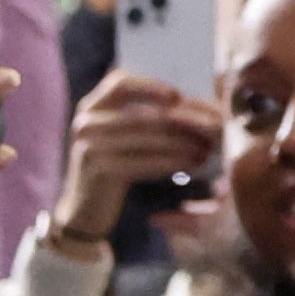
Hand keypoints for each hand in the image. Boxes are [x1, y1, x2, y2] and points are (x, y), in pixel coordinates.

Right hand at [45, 70, 220, 255]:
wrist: (84, 212)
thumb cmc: (111, 170)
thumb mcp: (115, 138)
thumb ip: (138, 118)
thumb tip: (185, 103)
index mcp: (90, 108)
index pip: (120, 83)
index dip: (150, 86)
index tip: (178, 96)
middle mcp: (86, 123)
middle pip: (140, 114)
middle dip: (180, 121)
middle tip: (210, 127)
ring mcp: (90, 147)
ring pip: (146, 138)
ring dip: (182, 143)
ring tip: (206, 148)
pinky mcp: (100, 170)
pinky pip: (144, 162)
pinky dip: (171, 162)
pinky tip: (192, 165)